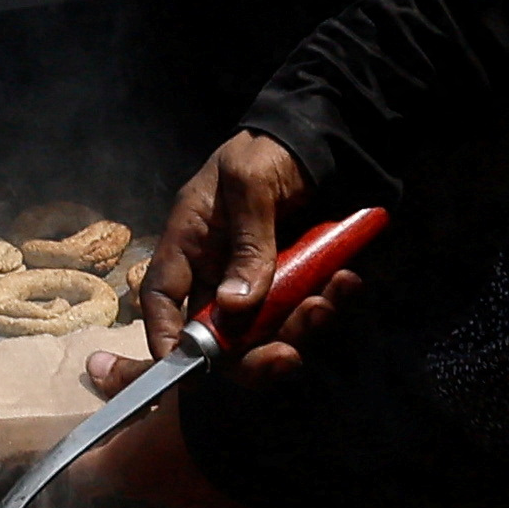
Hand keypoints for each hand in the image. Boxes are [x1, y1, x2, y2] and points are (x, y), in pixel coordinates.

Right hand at [105, 133, 352, 398]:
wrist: (320, 141)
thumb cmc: (269, 150)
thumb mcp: (251, 183)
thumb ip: (246, 243)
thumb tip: (233, 306)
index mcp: (190, 241)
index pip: (162, 296)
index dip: (165, 335)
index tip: (187, 367)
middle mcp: (219, 270)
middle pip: (219, 334)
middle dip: (252, 355)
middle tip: (286, 357)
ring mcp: (258, 281)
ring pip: (267, 331)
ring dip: (299, 327)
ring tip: (327, 301)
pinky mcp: (295, 284)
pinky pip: (306, 311)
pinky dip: (328, 304)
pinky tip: (346, 282)